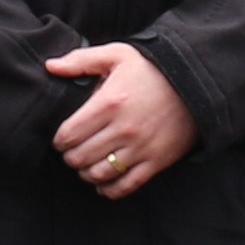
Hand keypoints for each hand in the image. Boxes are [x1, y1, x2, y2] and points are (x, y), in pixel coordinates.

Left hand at [46, 43, 199, 199]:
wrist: (194, 84)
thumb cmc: (151, 68)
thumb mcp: (117, 54)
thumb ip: (81, 60)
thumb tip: (51, 66)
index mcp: (110, 102)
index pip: (70, 133)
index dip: (59, 140)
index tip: (60, 138)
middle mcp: (123, 129)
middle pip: (81, 156)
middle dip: (70, 157)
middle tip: (70, 152)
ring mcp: (140, 148)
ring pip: (100, 174)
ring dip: (86, 173)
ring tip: (84, 165)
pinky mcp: (156, 162)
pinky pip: (126, 185)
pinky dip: (109, 190)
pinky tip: (102, 183)